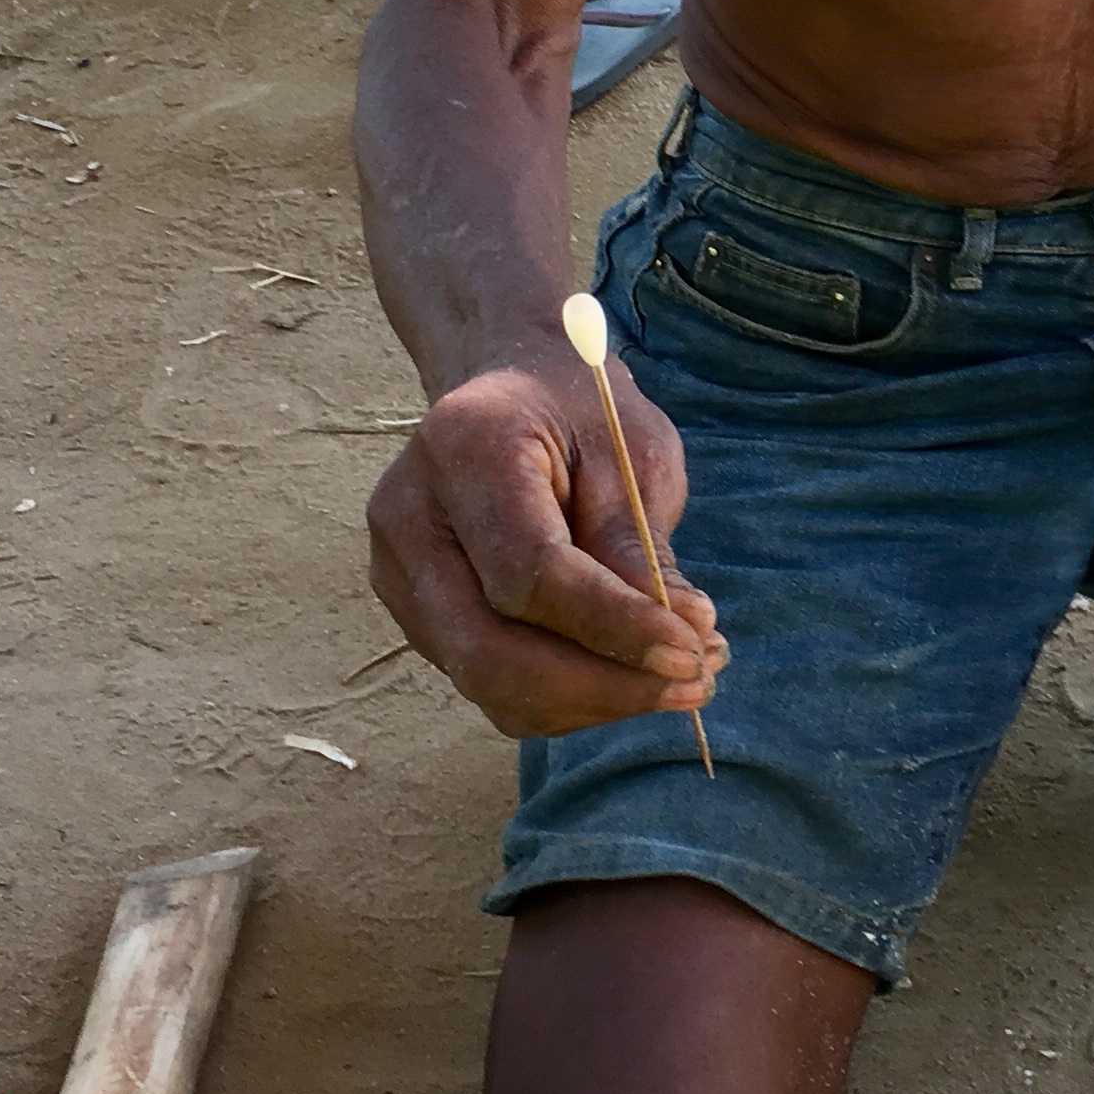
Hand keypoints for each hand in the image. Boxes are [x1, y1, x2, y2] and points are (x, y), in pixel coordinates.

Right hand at [368, 358, 727, 737]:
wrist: (505, 393)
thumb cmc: (575, 411)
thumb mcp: (629, 451)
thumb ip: (640, 544)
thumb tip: (682, 639)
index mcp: (462, 450)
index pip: (530, 573)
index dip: (613, 626)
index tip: (692, 650)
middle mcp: (408, 518)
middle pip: (489, 650)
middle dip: (601, 686)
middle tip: (694, 682)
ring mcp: (400, 575)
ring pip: (487, 682)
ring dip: (591, 700)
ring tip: (679, 678)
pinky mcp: (416, 616)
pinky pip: (489, 684)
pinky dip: (566, 697)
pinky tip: (626, 672)